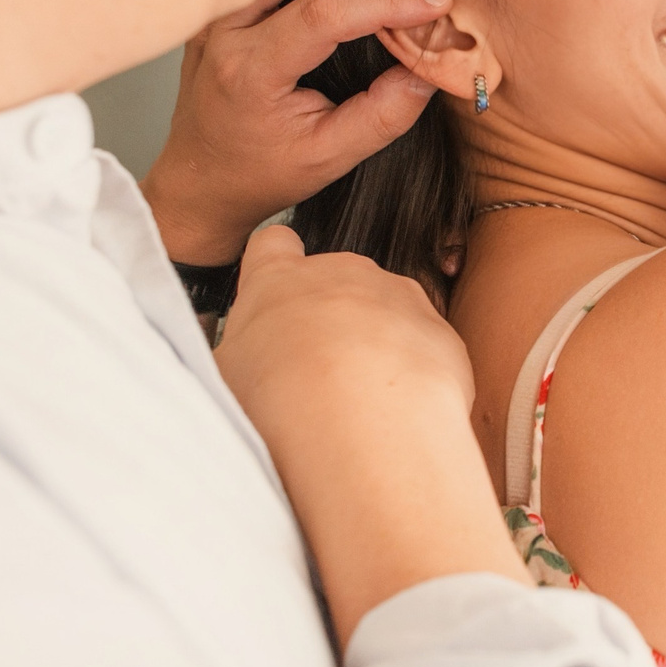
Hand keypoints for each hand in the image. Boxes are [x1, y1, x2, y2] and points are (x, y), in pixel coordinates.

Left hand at [142, 0, 451, 264]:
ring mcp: (213, 7)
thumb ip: (383, 116)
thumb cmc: (262, 168)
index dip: (383, 1)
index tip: (433, 0)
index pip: (322, 16)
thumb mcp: (329, 158)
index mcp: (252, 72)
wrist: (201, 177)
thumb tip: (429, 66)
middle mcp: (224, 30)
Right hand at [216, 225, 524, 639]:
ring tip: (359, 403)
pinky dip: (414, 377)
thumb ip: (236, 352)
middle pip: (336, 281)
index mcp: (279, 278)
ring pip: (387, 313)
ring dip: (377, 346)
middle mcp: (344, 273)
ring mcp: (399, 297)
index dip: (274, 266)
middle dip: (331, 317)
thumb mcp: (223, 374)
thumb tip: (238, 362)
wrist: (360, 422)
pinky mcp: (441, 332)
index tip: (274, 297)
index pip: (272, 245)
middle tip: (316, 374)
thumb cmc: (279, 400)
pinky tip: (395, 414)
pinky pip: (425, 350)